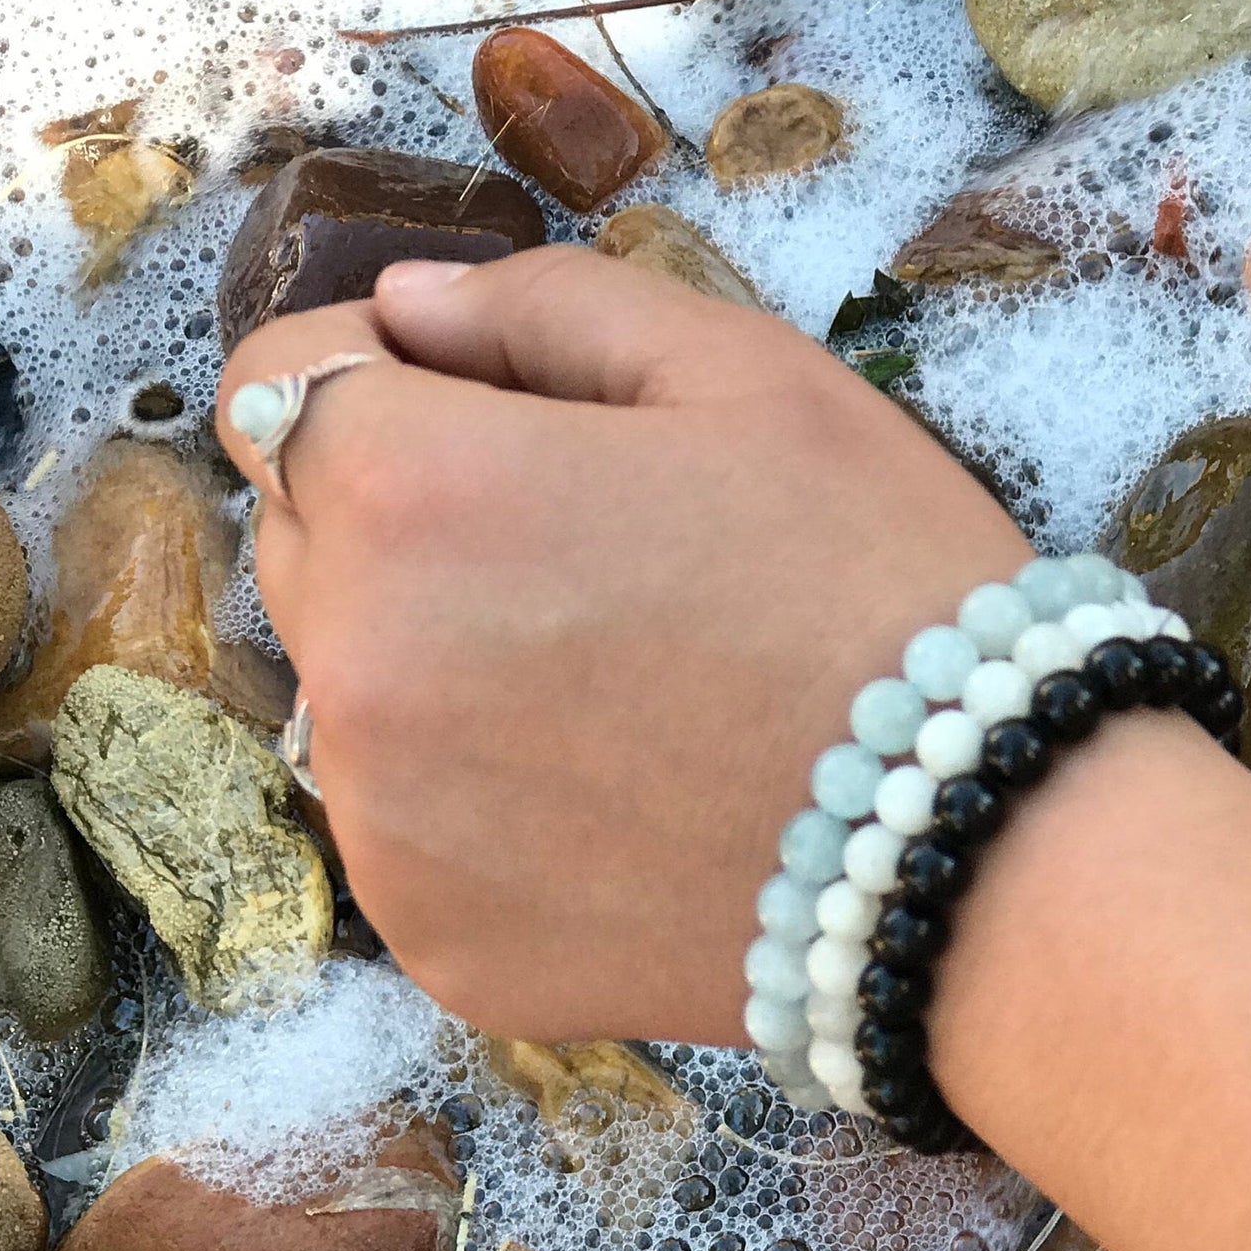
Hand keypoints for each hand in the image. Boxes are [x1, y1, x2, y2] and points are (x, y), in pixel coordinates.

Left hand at [216, 247, 1027, 1041]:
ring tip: (615, 695)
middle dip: (401, 523)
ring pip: (351, 698)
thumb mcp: (744, 372)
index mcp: (408, 490)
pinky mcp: (434, 943)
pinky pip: (409, 834)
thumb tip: (401, 311)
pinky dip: (479, 811)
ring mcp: (384, 826)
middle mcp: (353, 665)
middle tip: (584, 561)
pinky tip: (616, 805)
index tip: (485, 410)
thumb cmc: (876, 582)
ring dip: (437, 671)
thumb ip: (541, 307)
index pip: (276, 389)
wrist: (974, 851)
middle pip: (301, 545)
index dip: (380, 380)